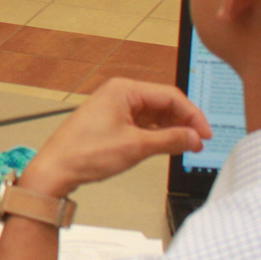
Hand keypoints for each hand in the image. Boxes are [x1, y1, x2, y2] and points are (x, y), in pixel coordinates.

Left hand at [20, 77, 209, 198]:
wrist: (56, 170)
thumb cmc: (84, 154)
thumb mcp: (136, 147)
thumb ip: (170, 140)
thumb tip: (194, 138)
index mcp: (123, 90)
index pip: (170, 95)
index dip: (192, 115)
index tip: (204, 133)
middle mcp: (119, 94)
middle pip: (163, 103)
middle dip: (183, 122)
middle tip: (198, 142)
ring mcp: (114, 108)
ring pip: (154, 115)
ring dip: (171, 129)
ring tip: (186, 146)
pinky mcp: (111, 123)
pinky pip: (142, 124)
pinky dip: (157, 134)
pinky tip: (167, 145)